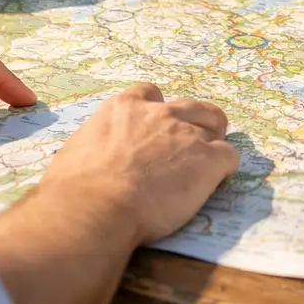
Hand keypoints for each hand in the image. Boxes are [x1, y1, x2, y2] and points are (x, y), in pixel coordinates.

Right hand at [41, 83, 239, 244]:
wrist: (94, 209)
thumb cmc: (74, 189)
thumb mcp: (76, 152)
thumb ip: (94, 147)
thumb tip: (88, 161)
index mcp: (124, 107)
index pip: (151, 94)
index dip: (157, 113)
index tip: (155, 133)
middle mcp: (160, 114)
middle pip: (194, 106)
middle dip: (196, 123)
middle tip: (190, 150)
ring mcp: (187, 134)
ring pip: (217, 124)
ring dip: (213, 142)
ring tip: (207, 166)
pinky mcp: (208, 160)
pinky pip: (229, 157)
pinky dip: (224, 170)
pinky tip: (215, 184)